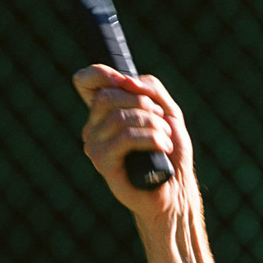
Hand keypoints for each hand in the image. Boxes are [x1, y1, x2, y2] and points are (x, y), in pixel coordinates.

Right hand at [74, 65, 191, 211]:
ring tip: (167, 139)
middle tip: (162, 121)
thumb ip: (150, 88)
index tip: (127, 82)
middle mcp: (94, 127)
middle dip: (144, 104)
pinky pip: (126, 138)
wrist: (176, 188)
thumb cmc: (170, 150)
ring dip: (154, 125)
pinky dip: (152, 138)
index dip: (102, 74)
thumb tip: (128, 81)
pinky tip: (164, 148)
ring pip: (121, 118)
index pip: (86, 81)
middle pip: (108, 96)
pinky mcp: (102, 162)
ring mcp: (95, 145)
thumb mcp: (167, 111)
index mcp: (105, 112)